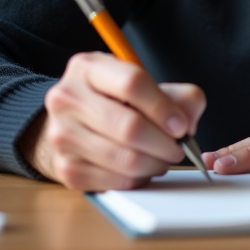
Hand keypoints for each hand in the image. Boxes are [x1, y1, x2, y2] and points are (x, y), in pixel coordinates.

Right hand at [20, 52, 205, 190]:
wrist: (74, 123)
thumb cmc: (116, 101)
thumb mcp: (145, 84)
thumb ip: (179, 96)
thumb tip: (188, 123)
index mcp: (87, 68)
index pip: (132, 83)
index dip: (163, 107)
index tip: (181, 125)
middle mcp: (67, 99)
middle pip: (129, 127)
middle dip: (164, 143)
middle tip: (178, 148)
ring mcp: (62, 135)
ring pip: (125, 158)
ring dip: (155, 164)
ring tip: (162, 158)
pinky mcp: (66, 168)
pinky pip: (116, 181)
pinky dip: (138, 178)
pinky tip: (142, 167)